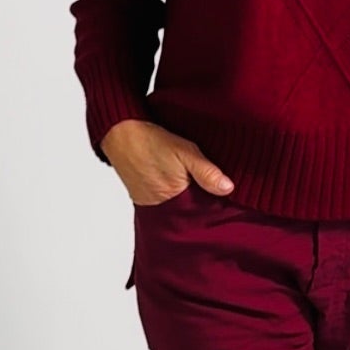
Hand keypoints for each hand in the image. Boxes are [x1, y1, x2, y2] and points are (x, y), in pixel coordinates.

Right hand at [100, 119, 234, 206]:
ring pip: (179, 211)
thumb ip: (206, 171)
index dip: (217, 207)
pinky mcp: (144, 201)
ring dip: (190, 203)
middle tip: (216, 196)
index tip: (229, 201)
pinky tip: (181, 188)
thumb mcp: (185, 152)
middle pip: (192, 215)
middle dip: (204, 207)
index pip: (204, 213)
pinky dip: (176, 199)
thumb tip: (228, 188)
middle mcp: (162, 209)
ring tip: (199, 191)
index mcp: (176, 201)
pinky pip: (166, 206)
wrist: (119, 135)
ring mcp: (152, 207)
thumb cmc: (150, 142)